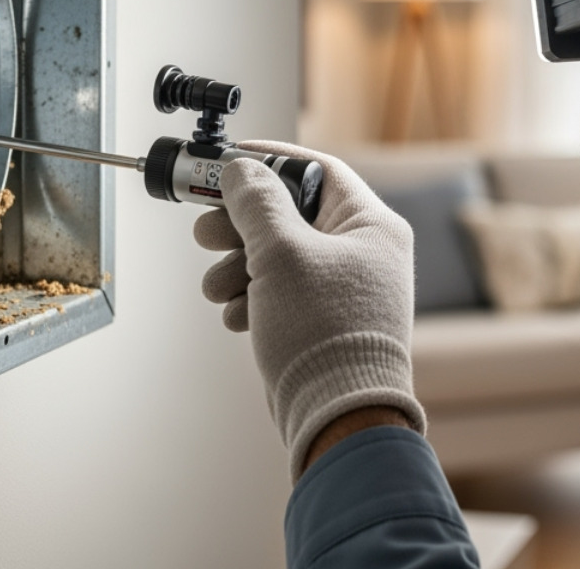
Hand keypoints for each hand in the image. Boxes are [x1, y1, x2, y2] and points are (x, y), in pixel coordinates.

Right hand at [195, 142, 425, 478]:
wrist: (337, 417)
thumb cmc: (325, 335)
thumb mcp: (281, 254)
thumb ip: (256, 204)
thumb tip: (242, 170)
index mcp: (371, 225)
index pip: (317, 170)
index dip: (269, 161)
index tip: (228, 161)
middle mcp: (363, 254)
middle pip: (290, 214)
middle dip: (241, 225)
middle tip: (207, 231)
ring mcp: (344, 290)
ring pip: (277, 257)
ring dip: (237, 267)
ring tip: (219, 287)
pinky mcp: (323, 322)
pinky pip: (279, 294)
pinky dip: (252, 299)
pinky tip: (238, 316)